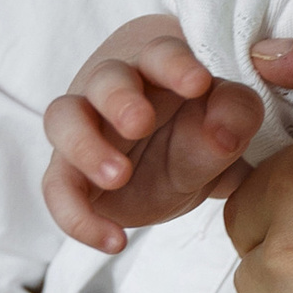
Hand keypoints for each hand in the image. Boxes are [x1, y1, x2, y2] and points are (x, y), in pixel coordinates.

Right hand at [43, 16, 266, 251]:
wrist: (179, 165)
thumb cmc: (200, 127)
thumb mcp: (228, 123)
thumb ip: (235, 115)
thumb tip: (222, 131)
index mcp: (158, 63)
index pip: (160, 52)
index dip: (175, 65)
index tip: (198, 83)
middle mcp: (113, 86)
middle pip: (104, 79)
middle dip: (119, 99)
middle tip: (140, 123)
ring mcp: (84, 124)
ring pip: (63, 119)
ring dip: (85, 146)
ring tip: (117, 176)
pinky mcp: (68, 169)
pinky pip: (57, 188)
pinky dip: (77, 216)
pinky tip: (113, 240)